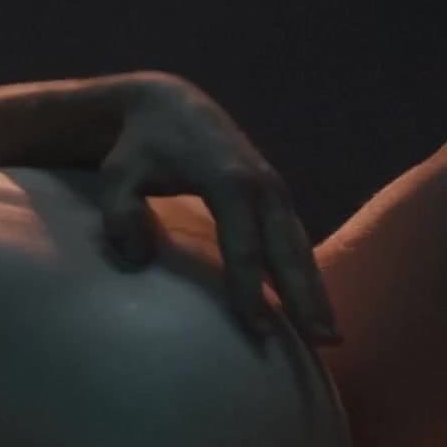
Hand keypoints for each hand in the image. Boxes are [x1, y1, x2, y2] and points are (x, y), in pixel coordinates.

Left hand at [96, 73, 338, 345]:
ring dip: (316, 289)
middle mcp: (261, 184)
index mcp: (227, 180)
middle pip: (287, 249)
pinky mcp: (275, 194)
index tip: (258, 330)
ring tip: (329, 337)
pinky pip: (295, 238)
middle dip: (305, 296)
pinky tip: (312, 306)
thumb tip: (137, 259)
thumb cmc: (138, 148)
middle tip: (322, 343)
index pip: (242, 246)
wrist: (168, 104)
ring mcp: (273, 188)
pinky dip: (306, 271)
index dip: (249, 290)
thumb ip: (120, 215)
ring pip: (300, 245)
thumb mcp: (117, 176)